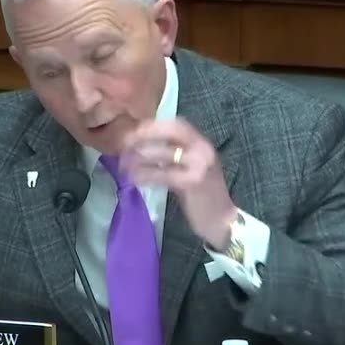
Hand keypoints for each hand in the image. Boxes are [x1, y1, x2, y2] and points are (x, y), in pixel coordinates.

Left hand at [120, 117, 237, 250]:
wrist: (222, 220)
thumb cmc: (202, 195)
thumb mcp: (191, 168)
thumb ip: (174, 154)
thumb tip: (141, 146)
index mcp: (202, 143)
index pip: (177, 124)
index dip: (153, 124)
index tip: (132, 129)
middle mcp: (203, 149)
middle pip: (172, 131)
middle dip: (145, 134)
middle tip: (123, 143)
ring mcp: (199, 165)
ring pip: (164, 153)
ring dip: (140, 157)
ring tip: (123, 164)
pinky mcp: (192, 182)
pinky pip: (163, 174)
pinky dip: (145, 175)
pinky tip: (134, 179)